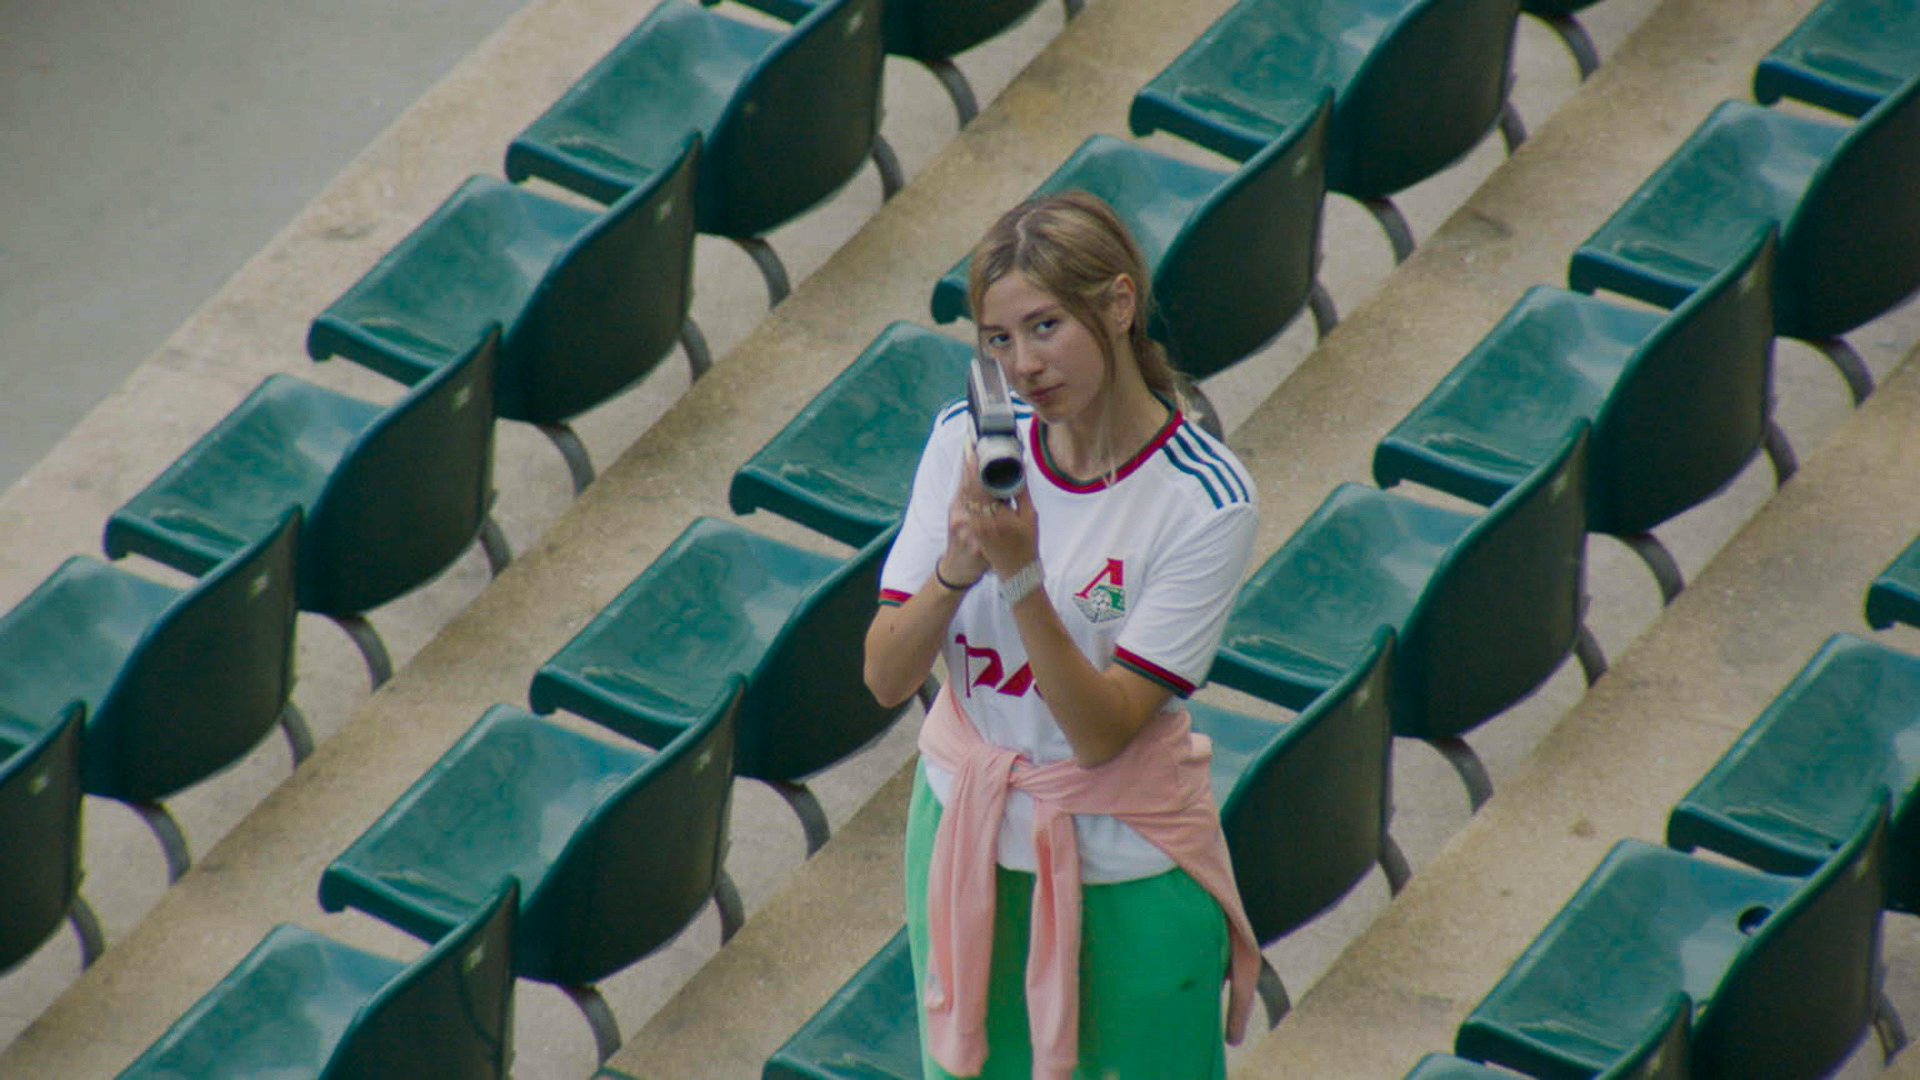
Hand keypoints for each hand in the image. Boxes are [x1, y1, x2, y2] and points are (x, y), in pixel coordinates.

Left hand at [955, 447, 1038, 577]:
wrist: (1014, 571)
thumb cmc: (1026, 545)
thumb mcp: (1030, 517)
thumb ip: (1022, 492)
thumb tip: (1019, 468)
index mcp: (996, 517)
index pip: (982, 485)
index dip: (977, 466)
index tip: (975, 450)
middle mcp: (980, 520)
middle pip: (969, 487)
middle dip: (968, 466)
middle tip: (968, 447)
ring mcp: (972, 525)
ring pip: (965, 494)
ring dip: (966, 475)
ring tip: (967, 457)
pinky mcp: (970, 527)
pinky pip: (965, 503)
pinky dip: (966, 488)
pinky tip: (968, 477)